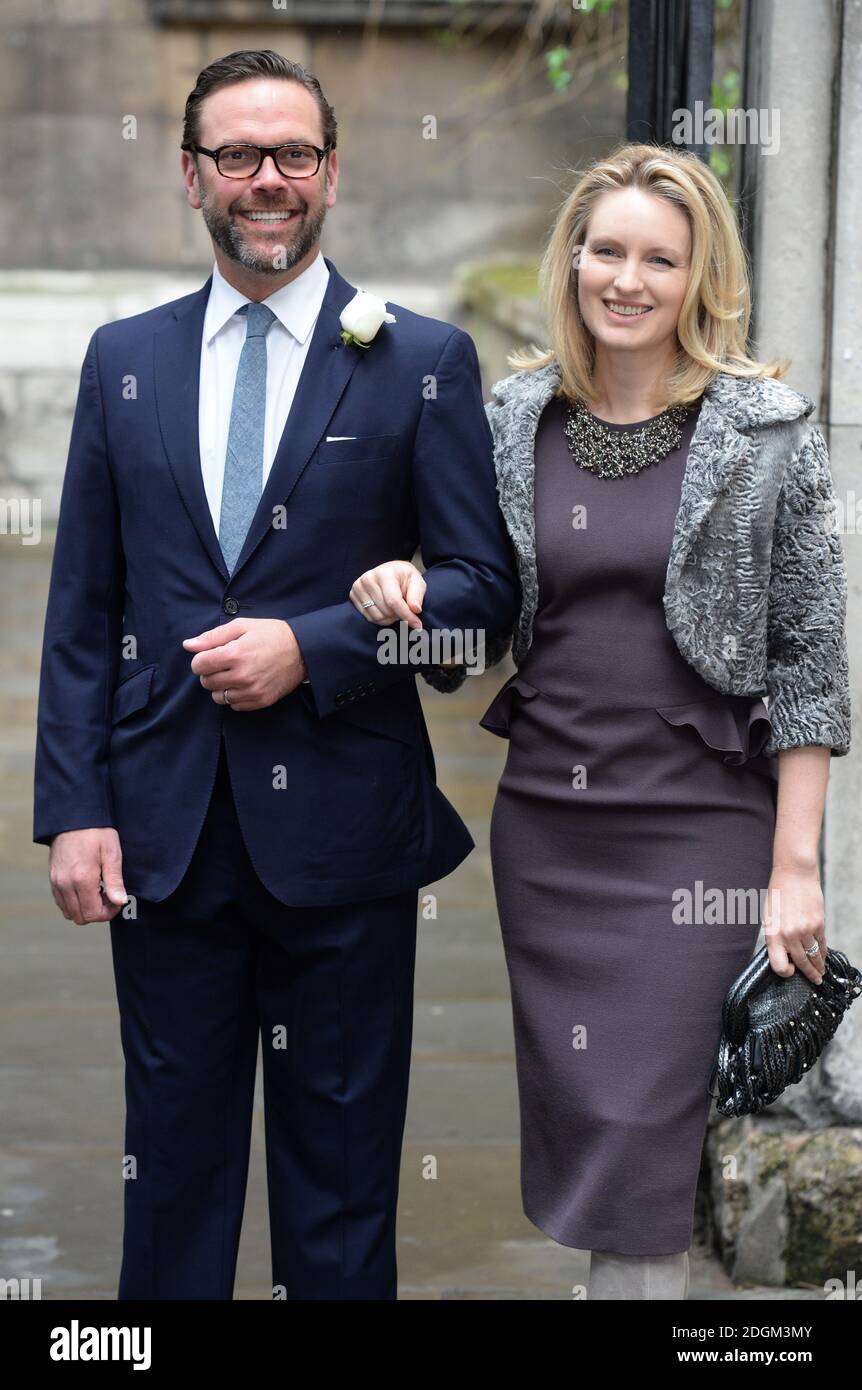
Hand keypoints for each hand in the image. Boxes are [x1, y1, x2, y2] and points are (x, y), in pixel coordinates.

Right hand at [49, 828, 127, 923]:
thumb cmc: (96, 832)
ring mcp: (56, 882)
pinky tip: (86, 888)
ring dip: (85, 908)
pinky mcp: (52, 879)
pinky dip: (74, 902)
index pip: (93, 913)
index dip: (108, 913)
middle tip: (109, 896)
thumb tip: (120, 902)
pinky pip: (61, 902)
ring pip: (69, 912)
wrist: (73, 817)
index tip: (117, 900)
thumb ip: (114, 881)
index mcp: (82, 878)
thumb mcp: (111, 853)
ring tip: (98, 892)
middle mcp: (65, 884)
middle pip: (80, 917)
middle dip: (97, 912)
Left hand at [182, 617, 305, 710]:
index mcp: (235, 654)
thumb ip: (212, 637)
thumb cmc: (271, 635)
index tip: (210, 656)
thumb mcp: (242, 626)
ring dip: (221, 686)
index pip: (199, 665)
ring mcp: (252, 691)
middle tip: (224, 663)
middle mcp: (242, 675)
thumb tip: (188, 645)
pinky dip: (235, 696)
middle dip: (210, 672)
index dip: (201, 660)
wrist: (303, 651)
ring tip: (234, 674)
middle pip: (206, 682)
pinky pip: (234, 706)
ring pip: (218, 697)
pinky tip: (245, 683)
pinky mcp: (260, 701)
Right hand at [349, 561, 424, 629]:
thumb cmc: (405, 578)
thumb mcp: (417, 582)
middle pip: (386, 611)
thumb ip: (417, 595)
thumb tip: (415, 609)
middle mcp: (368, 578)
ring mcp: (358, 587)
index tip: (418, 625)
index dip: (406, 615)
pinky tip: (385, 609)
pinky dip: (381, 618)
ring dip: (390, 618)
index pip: (393, 601)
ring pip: (377, 617)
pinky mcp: (353, 595)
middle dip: (399, 615)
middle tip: (405, 608)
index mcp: (384, 573)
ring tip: (395, 608)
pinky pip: (369, 618)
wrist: (390, 572)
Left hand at [762, 863, 825, 983]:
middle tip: (815, 981)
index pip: (779, 965)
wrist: (794, 874)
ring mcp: (806, 929)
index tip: (790, 972)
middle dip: (809, 975)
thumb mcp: (769, 917)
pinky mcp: (819, 923)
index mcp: (773, 934)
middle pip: (801, 963)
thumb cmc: (778, 894)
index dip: (785, 972)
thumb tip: (784, 954)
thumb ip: (776, 936)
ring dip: (818, 966)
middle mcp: (790, 934)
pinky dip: (823, 952)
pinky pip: (822, 943)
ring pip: (814, 955)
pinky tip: (822, 956)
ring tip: (820, 972)